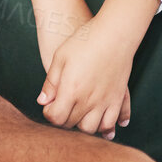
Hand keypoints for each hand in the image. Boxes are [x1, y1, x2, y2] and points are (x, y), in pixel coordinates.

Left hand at [38, 12, 133, 139]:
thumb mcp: (60, 57)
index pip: (56, 117)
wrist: (115, 33)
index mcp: (71, 90)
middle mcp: (89, 100)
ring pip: (93, 128)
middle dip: (63, 120)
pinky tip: (104, 128)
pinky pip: (113, 120)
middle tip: (62, 109)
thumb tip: (43, 102)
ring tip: (79, 117)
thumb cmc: (85, 41)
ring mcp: (106, 100)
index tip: (49, 105)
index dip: (49, 114)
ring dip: (83, 126)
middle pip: (72, 124)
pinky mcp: (119, 97)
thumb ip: (51, 82)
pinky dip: (108, 128)